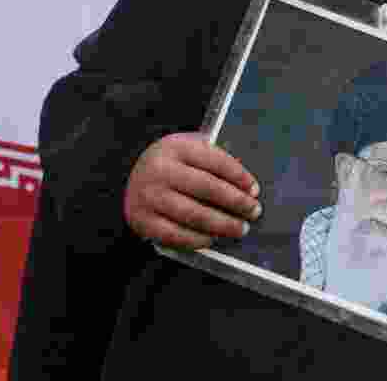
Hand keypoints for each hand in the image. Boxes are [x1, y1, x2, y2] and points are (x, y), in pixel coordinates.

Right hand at [124, 131, 260, 248]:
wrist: (131, 178)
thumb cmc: (172, 165)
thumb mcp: (189, 151)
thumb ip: (213, 160)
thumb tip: (246, 186)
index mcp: (176, 147)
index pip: (215, 161)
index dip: (239, 176)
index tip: (255, 190)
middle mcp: (160, 170)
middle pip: (207, 188)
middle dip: (236, 202)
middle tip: (254, 212)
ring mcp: (149, 196)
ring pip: (193, 215)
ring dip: (222, 224)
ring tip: (240, 229)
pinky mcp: (142, 220)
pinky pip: (175, 235)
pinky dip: (197, 240)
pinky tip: (213, 239)